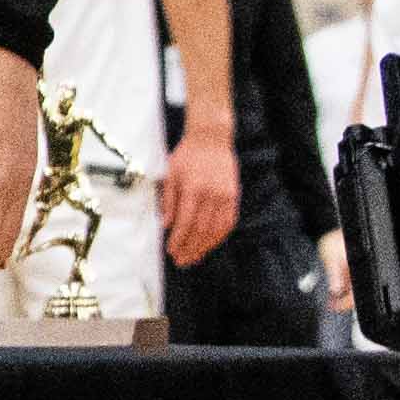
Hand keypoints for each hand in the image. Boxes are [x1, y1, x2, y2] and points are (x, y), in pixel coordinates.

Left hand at [160, 118, 239, 269]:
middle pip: (200, 229)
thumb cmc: (187, 155)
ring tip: (193, 258)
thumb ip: (168, 200)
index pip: (185, 222)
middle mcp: (211, 194)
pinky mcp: (234, 197)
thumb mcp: (171, 173)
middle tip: (180, 261)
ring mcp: (225, 196)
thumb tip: (166, 225)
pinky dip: (218, 237)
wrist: (211, 139)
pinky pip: (228, 222)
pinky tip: (209, 245)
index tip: (171, 251)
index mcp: (193, 188)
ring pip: (215, 229)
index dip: (178, 240)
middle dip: (189, 248)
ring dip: (204, 247)